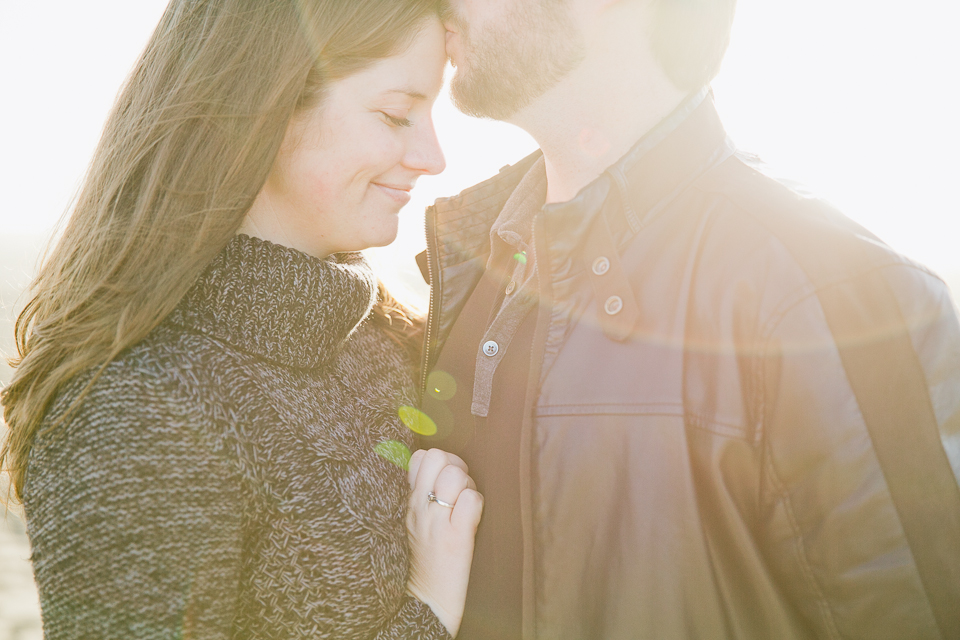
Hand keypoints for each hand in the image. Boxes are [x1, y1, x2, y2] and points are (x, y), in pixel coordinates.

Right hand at [405, 448, 482, 636]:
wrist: (427, 600)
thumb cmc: (428, 558)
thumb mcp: (416, 520)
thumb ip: (424, 493)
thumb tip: (445, 467)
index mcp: (410, 502)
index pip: (421, 456)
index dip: (441, 462)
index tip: (446, 481)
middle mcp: (419, 508)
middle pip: (439, 457)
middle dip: (457, 468)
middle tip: (460, 492)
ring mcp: (436, 522)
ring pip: (457, 475)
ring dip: (469, 486)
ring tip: (465, 508)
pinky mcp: (455, 538)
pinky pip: (472, 500)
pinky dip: (477, 505)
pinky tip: (471, 520)